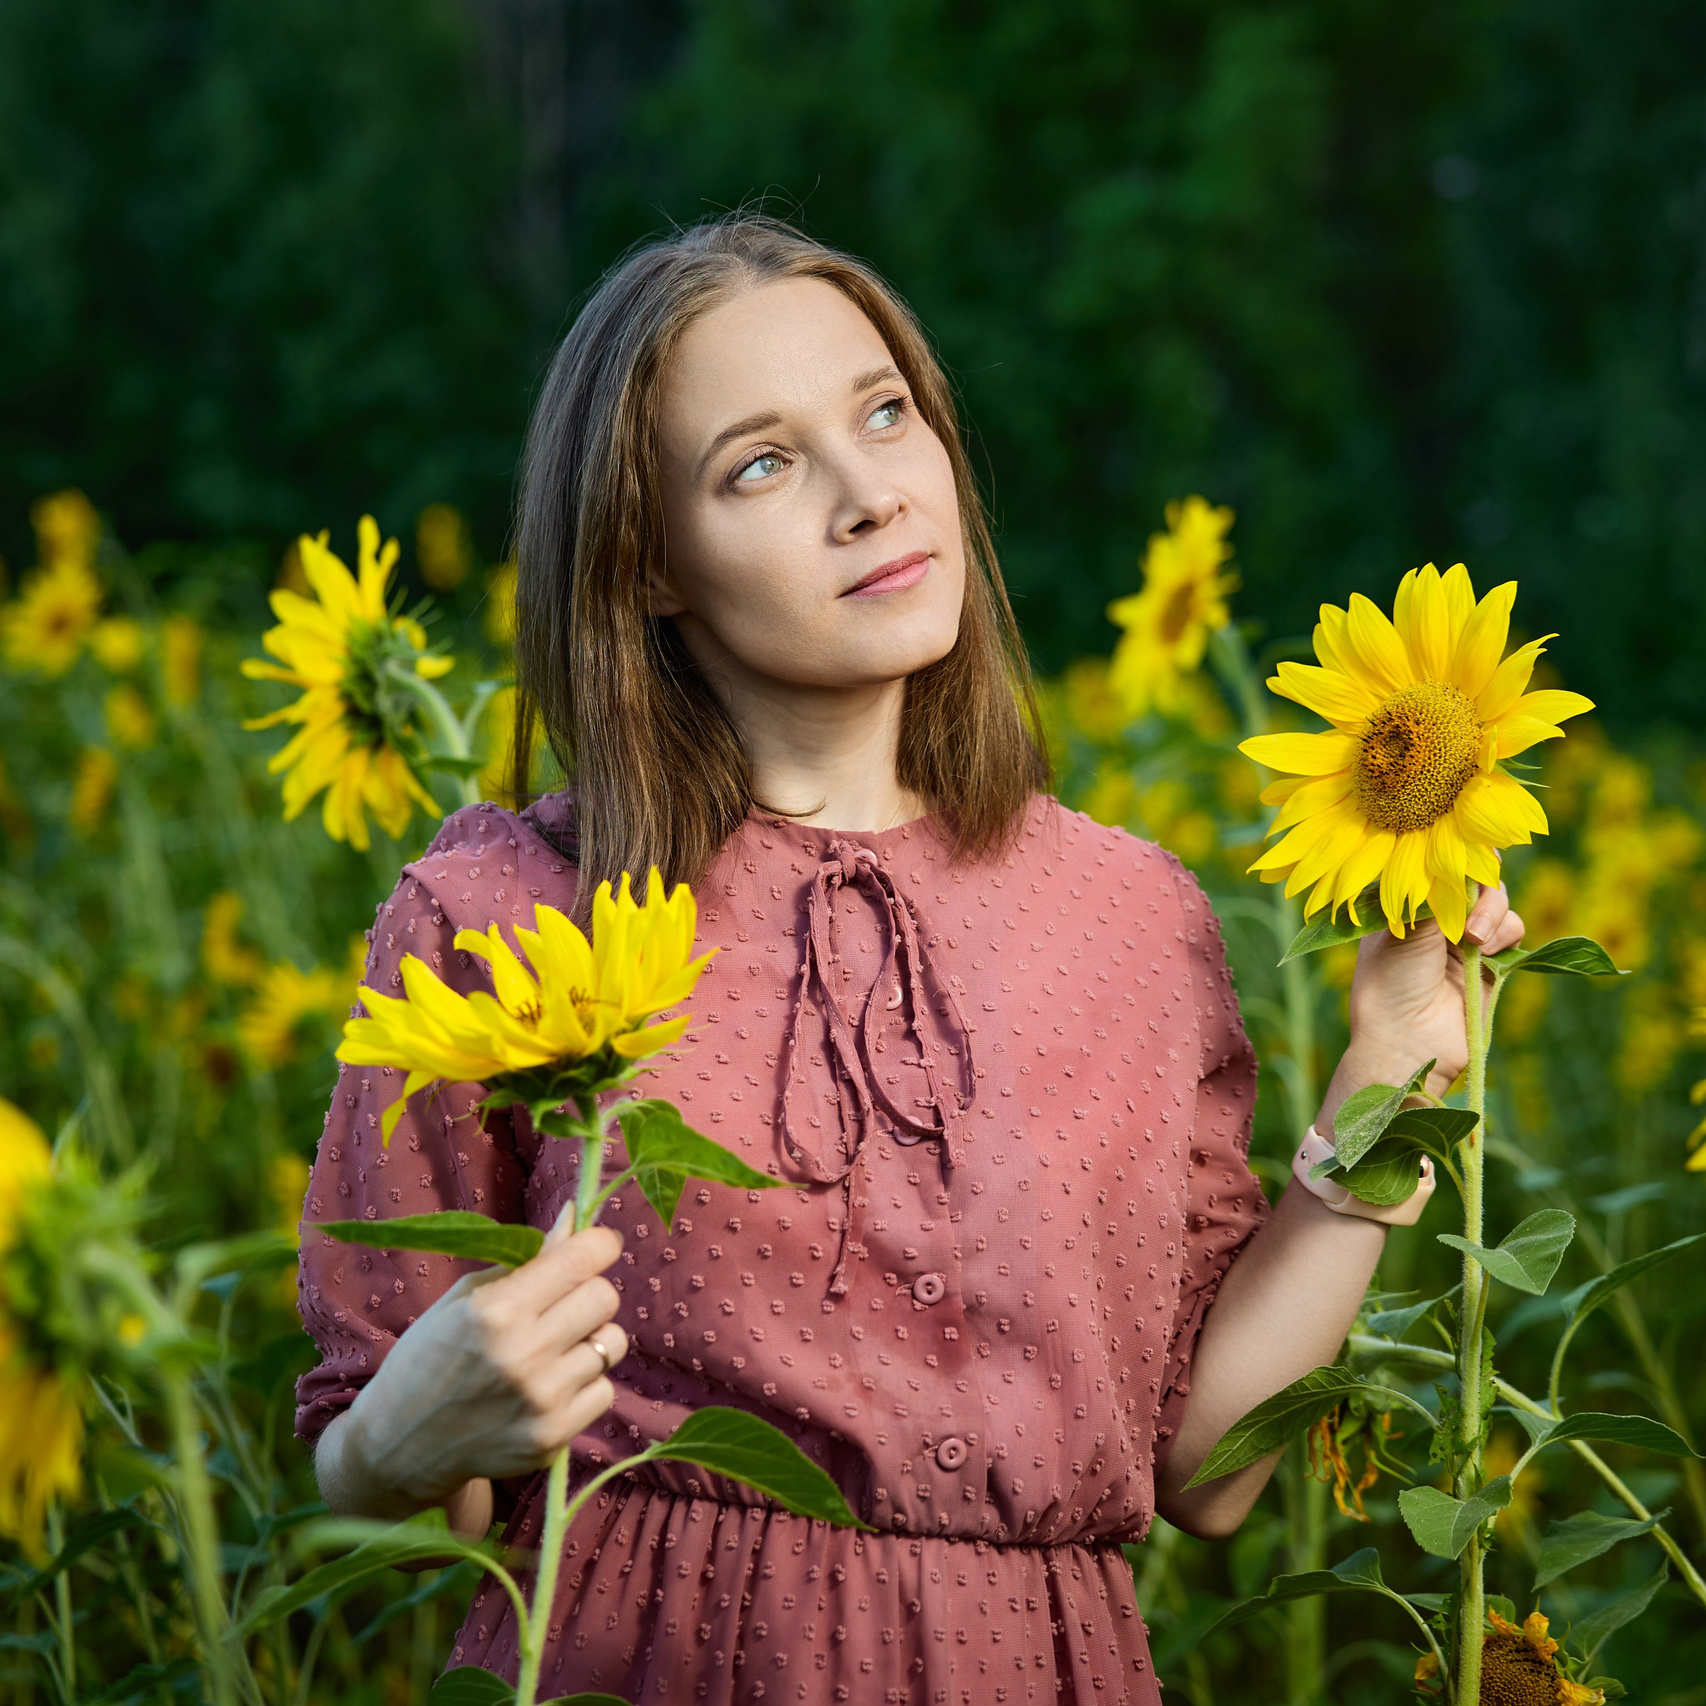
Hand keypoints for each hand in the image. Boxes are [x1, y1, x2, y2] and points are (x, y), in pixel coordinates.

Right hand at [317, 1223, 628, 1523]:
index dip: (599, 1244)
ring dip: (590, 1338)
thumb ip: (526, 1259)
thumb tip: (577, 1217)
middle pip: (606, 1298)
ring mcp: (541, 1403)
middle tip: (564, 1301)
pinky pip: (604, 1391)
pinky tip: (550, 1387)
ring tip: (553, 1348)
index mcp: (496, 1311)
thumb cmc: (428, 1358)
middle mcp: (523, 1356)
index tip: (596, 1246)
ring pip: (612, 1344)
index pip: (582, 1259)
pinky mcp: (552, 1441)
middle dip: (590, 1290)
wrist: (397, 1445)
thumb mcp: (465, 1297)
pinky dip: (585, 1384)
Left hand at [1319, 883, 1524, 1127]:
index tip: (1462, 859)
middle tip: (1468, 917)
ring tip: (1475, 941)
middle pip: (1474, 876)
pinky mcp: (1492, 961)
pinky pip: (1513, 928)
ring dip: (1492, 912)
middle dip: (1478, 887)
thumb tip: (1463, 861)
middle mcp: (1435, 916)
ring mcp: (1464, 938)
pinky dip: (1506, 932)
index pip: (1435, 863)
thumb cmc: (1392, 984)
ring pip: (1497, 899)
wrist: (1408, 1042)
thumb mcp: (1406, 929)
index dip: (1453, 858)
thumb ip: (1436, 892)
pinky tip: (1486, 953)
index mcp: (1404, 903)